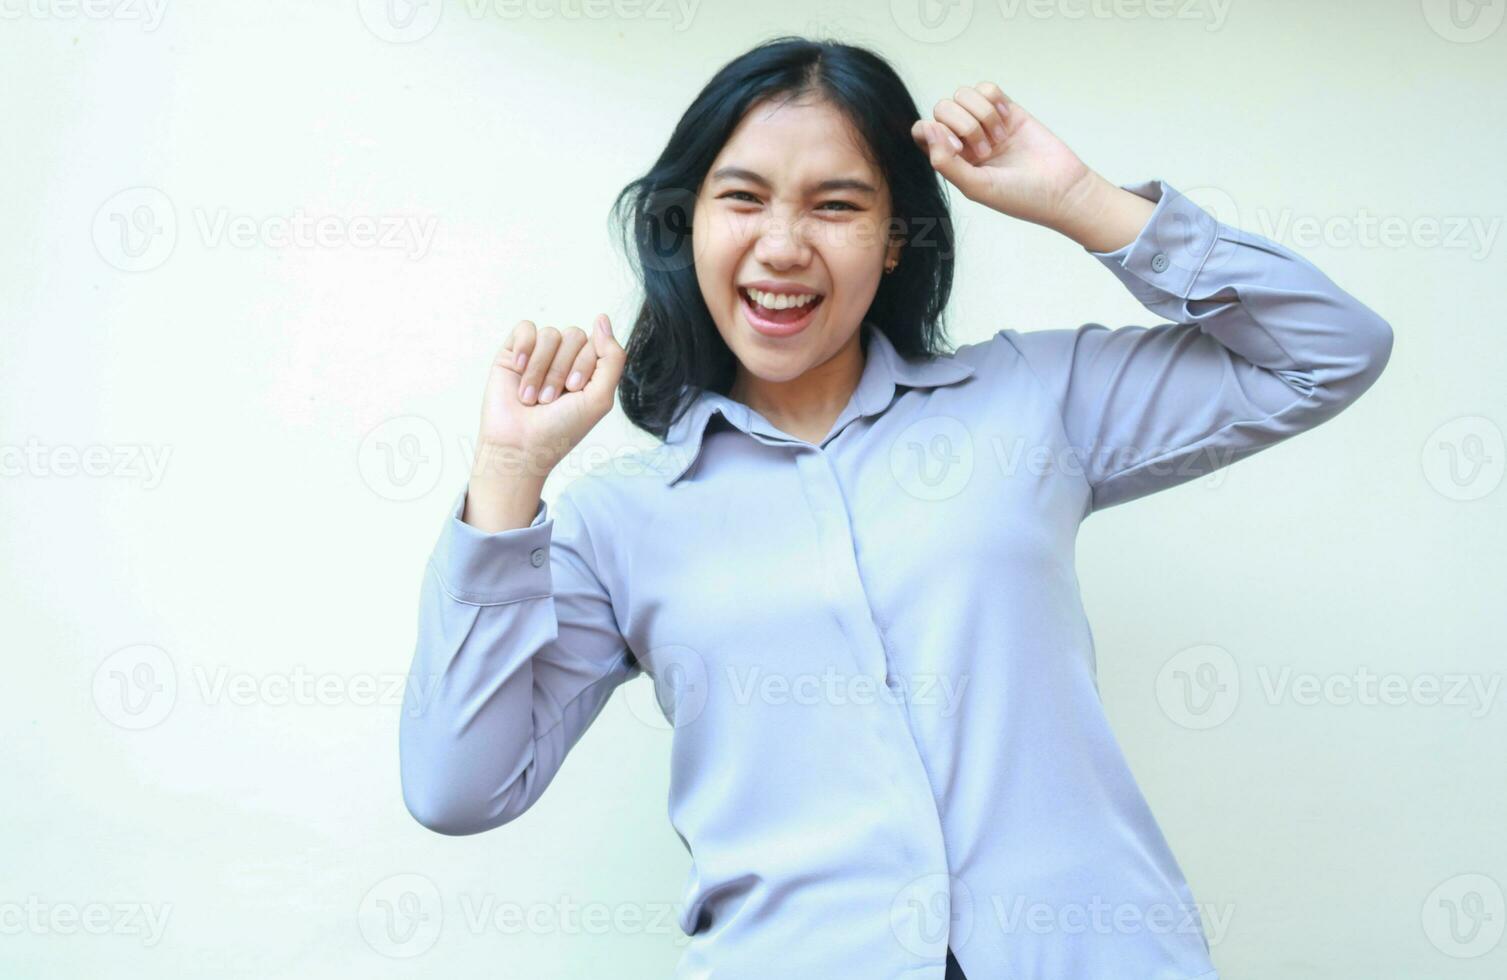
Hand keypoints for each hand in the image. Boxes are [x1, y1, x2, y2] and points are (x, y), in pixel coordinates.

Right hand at [471, 315, 625, 484]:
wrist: (519, 446)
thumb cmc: (561, 429)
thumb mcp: (600, 397)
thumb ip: (612, 358)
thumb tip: (602, 318)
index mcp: (588, 369)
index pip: (596, 342)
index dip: (584, 364)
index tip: (573, 390)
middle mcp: (564, 359)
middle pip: (573, 335)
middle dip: (561, 369)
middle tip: (550, 399)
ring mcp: (538, 355)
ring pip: (549, 334)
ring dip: (541, 369)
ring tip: (532, 397)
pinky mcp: (512, 354)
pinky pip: (525, 328)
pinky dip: (524, 348)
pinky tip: (518, 369)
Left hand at [911, 82, 1096, 231]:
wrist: (1062, 188)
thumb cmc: (1019, 196)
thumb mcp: (975, 187)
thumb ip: (945, 161)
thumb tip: (927, 128)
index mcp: (951, 160)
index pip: (922, 131)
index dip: (933, 132)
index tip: (958, 147)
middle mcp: (964, 140)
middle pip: (941, 108)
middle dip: (963, 125)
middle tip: (986, 151)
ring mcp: (984, 123)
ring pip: (963, 94)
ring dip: (981, 115)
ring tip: (999, 140)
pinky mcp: (1006, 109)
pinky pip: (987, 88)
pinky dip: (994, 102)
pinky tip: (1006, 122)